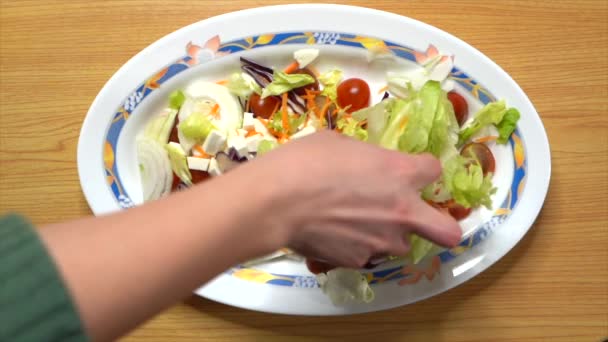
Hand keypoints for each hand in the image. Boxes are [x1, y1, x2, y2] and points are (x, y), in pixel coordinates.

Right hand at [240, 130, 461, 267]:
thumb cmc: (305, 161)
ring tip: (354, 224)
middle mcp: (402, 211)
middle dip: (441, 226)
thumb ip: (366, 158)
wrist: (276, 201)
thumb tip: (363, 167)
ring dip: (386, 235)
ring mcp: (383, 241)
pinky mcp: (358, 261)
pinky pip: (366, 255)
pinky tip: (331, 235)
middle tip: (418, 218)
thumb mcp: (340, 144)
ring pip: (400, 245)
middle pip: (447, 231)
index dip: (422, 170)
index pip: (434, 171)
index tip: (408, 171)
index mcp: (401, 173)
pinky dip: (355, 247)